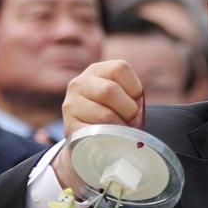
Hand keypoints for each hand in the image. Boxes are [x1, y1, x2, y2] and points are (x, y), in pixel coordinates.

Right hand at [53, 61, 145, 187]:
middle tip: (131, 121)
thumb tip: (138, 116)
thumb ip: (133, 98)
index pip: (120, 68)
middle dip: (128, 110)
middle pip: (109, 90)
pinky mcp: (69, 127)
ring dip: (121, 127)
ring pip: (105, 115)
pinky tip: (111, 138)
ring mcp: (71, 105)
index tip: (134, 101)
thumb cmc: (113, 114)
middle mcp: (80, 83)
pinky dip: (110, 138)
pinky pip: (97, 133)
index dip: (134, 88)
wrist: (89, 139)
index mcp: (97, 70)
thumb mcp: (122, 97)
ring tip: (122, 131)